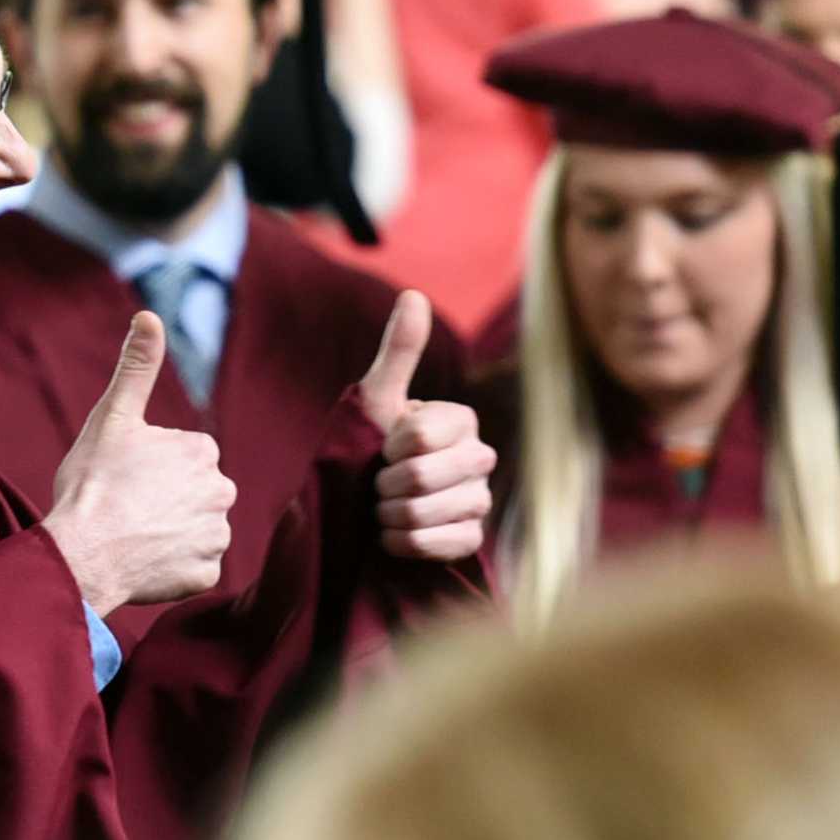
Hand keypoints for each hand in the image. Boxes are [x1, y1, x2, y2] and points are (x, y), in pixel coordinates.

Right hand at [42, 313, 237, 611]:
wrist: (82, 554)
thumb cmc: (94, 483)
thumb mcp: (112, 417)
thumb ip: (136, 367)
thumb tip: (148, 315)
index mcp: (202, 451)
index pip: (181, 457)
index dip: (148, 468)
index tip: (123, 478)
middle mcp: (221, 492)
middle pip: (191, 493)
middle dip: (165, 500)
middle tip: (125, 508)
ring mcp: (216, 537)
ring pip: (193, 530)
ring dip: (169, 534)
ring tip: (131, 536)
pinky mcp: (205, 574)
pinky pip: (191, 567)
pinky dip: (170, 567)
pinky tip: (141, 562)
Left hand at [360, 291, 494, 560]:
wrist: (359, 507)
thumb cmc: (369, 446)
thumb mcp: (378, 399)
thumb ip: (400, 350)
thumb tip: (413, 294)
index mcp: (462, 420)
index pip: (419, 436)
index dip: (387, 445)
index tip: (381, 447)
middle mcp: (480, 458)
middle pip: (419, 476)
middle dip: (383, 483)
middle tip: (377, 483)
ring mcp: (479, 501)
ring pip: (427, 513)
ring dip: (389, 515)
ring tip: (383, 508)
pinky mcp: (471, 539)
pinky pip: (442, 544)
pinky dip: (405, 543)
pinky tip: (392, 536)